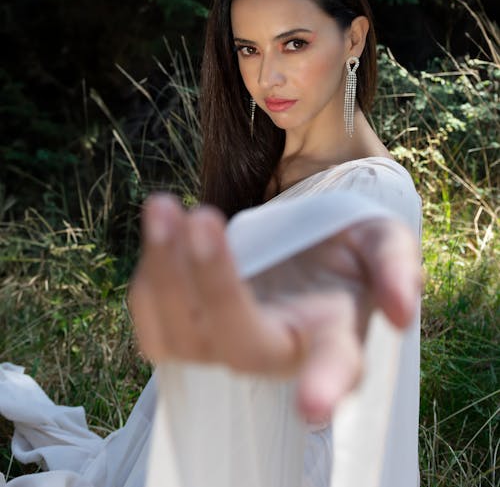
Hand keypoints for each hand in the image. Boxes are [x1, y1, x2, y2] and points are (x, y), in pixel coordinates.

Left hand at [128, 193, 422, 421]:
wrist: (301, 242)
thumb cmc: (346, 247)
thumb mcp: (383, 242)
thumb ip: (396, 268)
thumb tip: (401, 311)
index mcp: (332, 336)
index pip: (335, 366)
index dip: (325, 385)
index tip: (313, 406)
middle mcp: (276, 350)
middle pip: (241, 345)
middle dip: (215, 283)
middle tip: (203, 217)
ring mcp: (226, 343)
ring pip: (183, 338)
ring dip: (166, 274)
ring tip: (164, 207)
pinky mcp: (188, 331)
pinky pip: (153, 323)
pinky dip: (149, 277)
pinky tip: (162, 228)